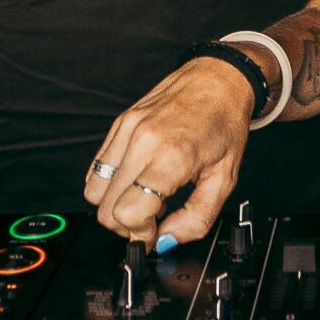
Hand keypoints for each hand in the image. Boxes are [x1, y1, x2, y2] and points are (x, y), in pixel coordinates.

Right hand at [83, 58, 256, 247]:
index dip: (141, 234)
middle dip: (128, 224)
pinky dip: (110, 183)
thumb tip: (167, 241)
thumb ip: (197, 218)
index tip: (156, 233)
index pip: (129, 213)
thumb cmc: (225, 122)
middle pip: (106, 209)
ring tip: (144, 197)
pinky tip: (137, 179)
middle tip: (152, 217)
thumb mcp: (225, 178)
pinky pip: (97, 167)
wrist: (219, 78)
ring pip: (94, 191)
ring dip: (115, 205)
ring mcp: (128, 129)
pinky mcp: (120, 123)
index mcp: (172, 156)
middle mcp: (144, 141)